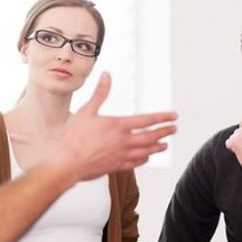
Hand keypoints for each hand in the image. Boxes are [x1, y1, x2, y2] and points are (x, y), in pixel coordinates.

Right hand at [54, 72, 177, 179]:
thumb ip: (100, 93)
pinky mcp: (116, 166)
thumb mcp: (87, 111)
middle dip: (165, 132)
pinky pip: (136, 163)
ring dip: (158, 147)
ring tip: (165, 144)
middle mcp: (124, 141)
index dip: (162, 117)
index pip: (147, 120)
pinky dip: (144, 159)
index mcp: (118, 126)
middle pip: (151, 136)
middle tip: (174, 129)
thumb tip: (107, 75)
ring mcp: (121, 155)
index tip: (173, 116)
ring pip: (146, 151)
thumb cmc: (74, 138)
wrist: (67, 163)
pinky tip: (147, 157)